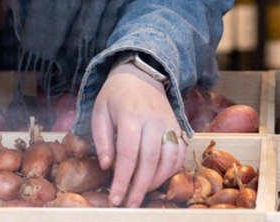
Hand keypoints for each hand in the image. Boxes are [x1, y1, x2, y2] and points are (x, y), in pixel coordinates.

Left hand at [92, 62, 184, 207]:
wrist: (141, 75)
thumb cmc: (115, 96)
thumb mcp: (99, 112)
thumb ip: (102, 139)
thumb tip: (107, 166)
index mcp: (131, 116)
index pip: (128, 154)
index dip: (122, 179)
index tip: (116, 198)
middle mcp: (153, 120)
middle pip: (150, 160)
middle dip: (140, 187)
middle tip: (130, 205)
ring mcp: (169, 123)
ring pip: (169, 158)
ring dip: (157, 180)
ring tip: (143, 193)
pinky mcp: (178, 126)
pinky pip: (180, 153)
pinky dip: (172, 170)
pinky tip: (159, 179)